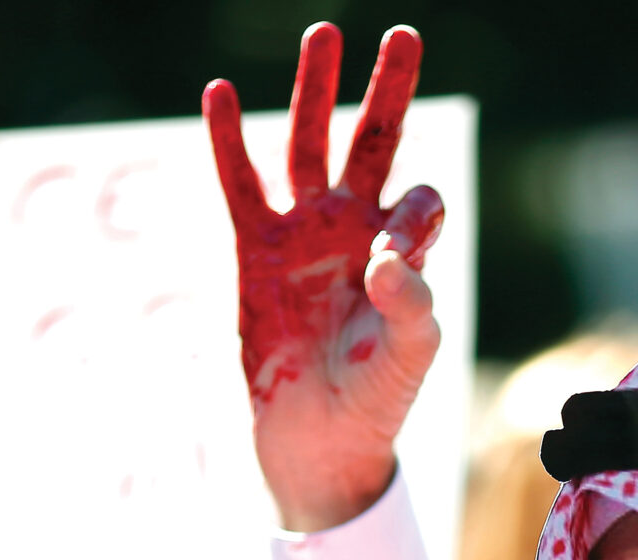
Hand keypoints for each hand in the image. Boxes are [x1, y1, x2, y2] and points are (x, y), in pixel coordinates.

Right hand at [207, 23, 444, 532]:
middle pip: (376, 142)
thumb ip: (412, 309)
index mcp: (401, 251)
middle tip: (403, 35)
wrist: (318, 440)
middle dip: (388, 91)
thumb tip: (387, 258)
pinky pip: (240, 184)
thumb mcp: (408, 361)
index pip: (418, 200)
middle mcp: (355, 229)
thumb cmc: (374, 401)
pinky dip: (228, 139)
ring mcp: (303, 234)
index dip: (414, 212)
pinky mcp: (254, 250)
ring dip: (316, 93)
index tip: (393, 256)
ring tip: (325, 34)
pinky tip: (219, 91)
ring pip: (309, 146)